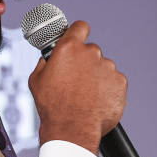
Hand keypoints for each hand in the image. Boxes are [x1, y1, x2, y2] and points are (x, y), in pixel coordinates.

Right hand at [27, 21, 127, 153]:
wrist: (73, 129)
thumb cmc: (53, 107)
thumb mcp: (36, 80)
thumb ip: (44, 63)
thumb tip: (47, 59)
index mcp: (69, 48)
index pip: (80, 27)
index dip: (78, 33)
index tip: (77, 39)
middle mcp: (91, 53)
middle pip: (91, 51)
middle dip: (85, 63)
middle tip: (76, 81)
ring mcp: (108, 67)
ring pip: (103, 68)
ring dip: (96, 78)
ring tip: (85, 96)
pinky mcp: (120, 82)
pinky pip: (114, 82)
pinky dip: (107, 90)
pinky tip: (96, 101)